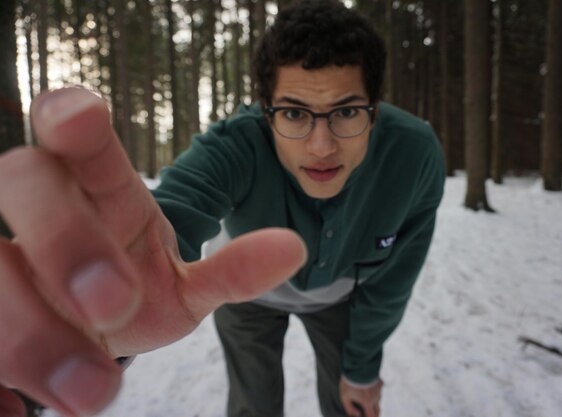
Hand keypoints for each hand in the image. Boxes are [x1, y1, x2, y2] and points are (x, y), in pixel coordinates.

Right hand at [0, 88, 306, 416]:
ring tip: (91, 389)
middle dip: (63, 237)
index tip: (82, 115)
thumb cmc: (135, 292)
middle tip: (113, 306)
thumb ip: (232, 270)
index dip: (72, 117)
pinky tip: (17, 408)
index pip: (80, 137)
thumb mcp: (185, 287)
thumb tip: (293, 248)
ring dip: (28, 332)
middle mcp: (42, 210)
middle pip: (22, 179)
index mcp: (101, 191)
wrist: (92, 332)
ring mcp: (1, 258)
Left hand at [340, 376, 383, 416]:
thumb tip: (357, 415)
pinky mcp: (379, 382)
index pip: (372, 416)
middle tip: (368, 414)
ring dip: (374, 404)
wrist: (358, 364)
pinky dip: (375, 393)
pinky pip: (379, 390)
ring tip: (366, 401)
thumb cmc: (349, 381)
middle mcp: (375, 397)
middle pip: (377, 411)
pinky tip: (369, 390)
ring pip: (378, 400)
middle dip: (373, 415)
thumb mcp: (344, 396)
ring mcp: (379, 389)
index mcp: (368, 402)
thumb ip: (349, 408)